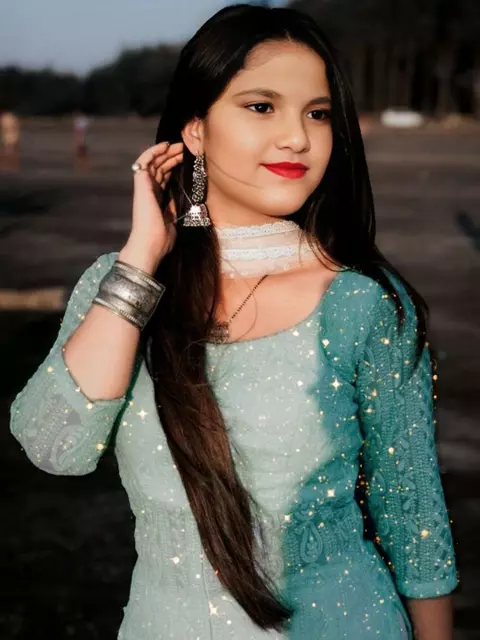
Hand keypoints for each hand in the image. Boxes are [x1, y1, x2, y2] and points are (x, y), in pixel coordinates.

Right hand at [120, 141, 183, 273]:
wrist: (150, 245)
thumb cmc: (161, 239)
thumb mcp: (173, 221)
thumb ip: (174, 208)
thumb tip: (179, 199)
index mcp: (156, 199)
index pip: (163, 177)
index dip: (173, 166)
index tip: (186, 159)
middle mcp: (149, 191)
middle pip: (160, 167)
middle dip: (172, 156)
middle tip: (185, 148)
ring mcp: (144, 187)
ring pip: (153, 162)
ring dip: (165, 152)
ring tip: (178, 145)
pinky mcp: (141, 184)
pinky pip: (144, 162)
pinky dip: (153, 152)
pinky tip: (165, 146)